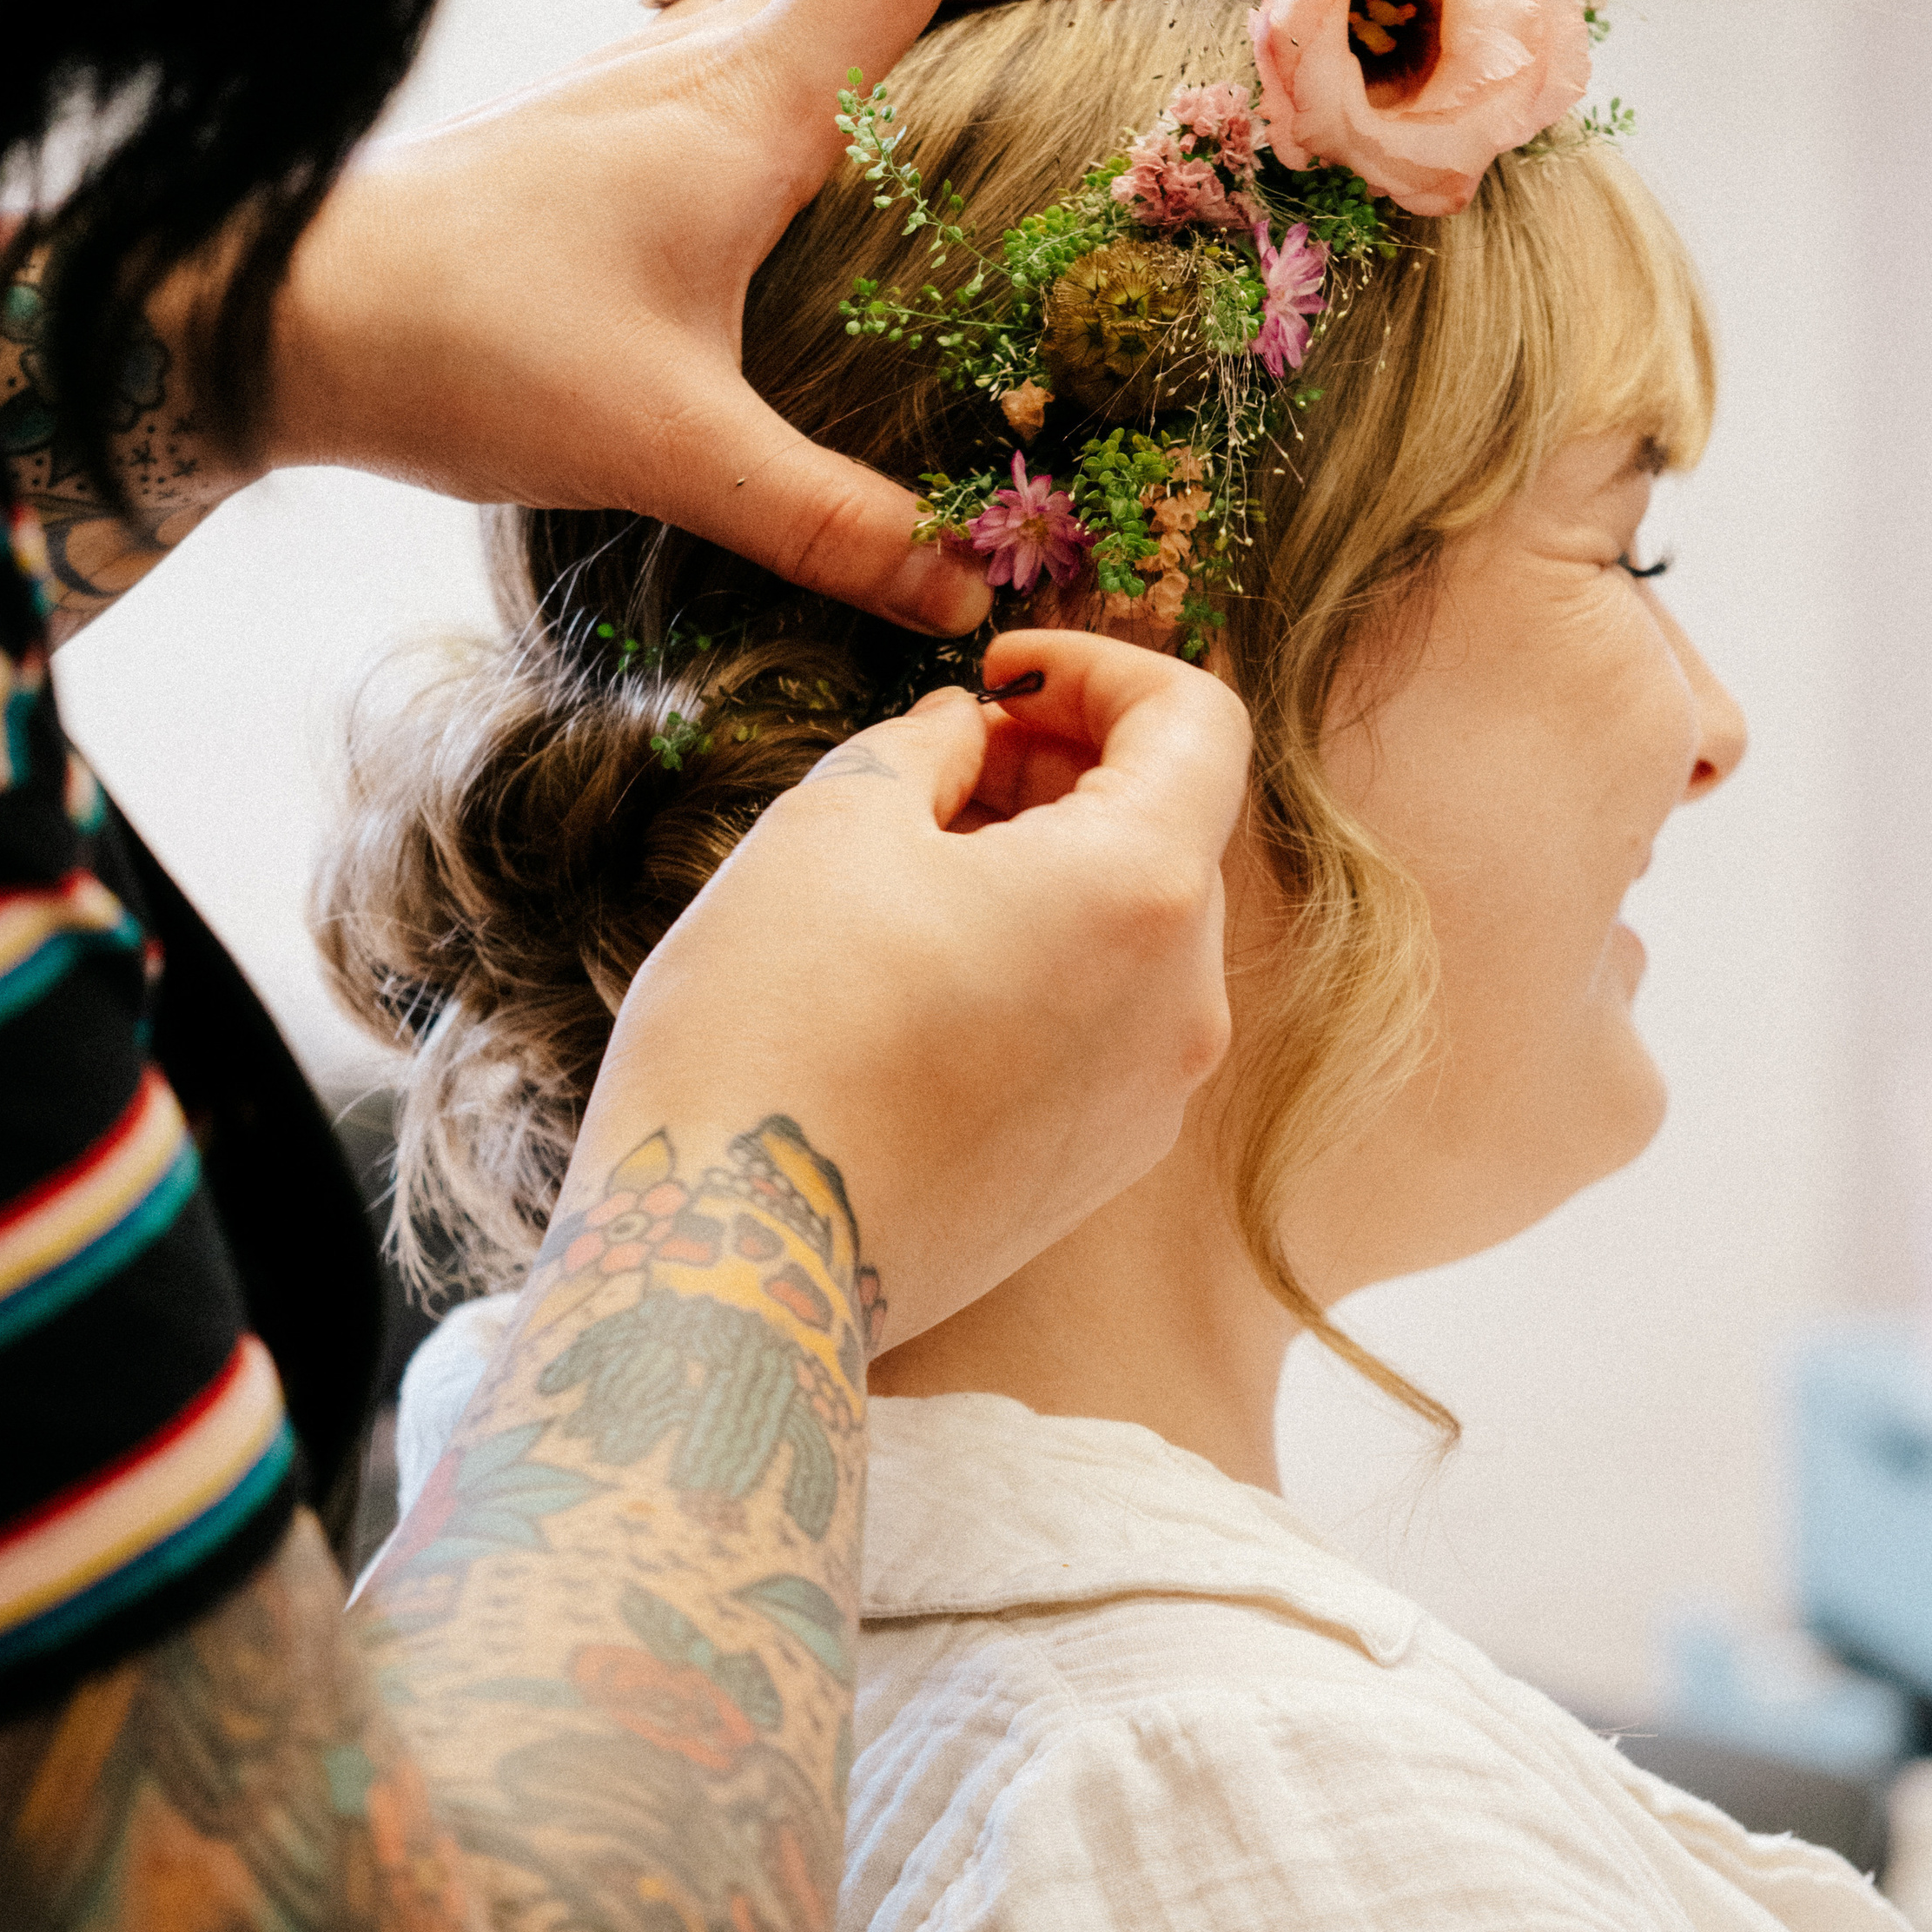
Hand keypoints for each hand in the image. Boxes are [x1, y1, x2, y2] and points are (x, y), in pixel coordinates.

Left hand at [260, 0, 1163, 631]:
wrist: (284, 314)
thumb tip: (963, 601)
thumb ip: (826, 522)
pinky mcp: (595, 121)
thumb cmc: (471, 348)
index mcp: (745, 100)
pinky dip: (823, 16)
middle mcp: (699, 59)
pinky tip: (820, 94)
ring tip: (998, 7)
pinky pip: (741, 19)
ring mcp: (638, 78)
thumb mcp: (669, 446)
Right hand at [578, 630, 1251, 1347]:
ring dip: (1055, 864)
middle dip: (1069, 765)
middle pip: (1173, 827)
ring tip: (918, 868)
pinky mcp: (1102, 1167)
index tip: (1000, 676)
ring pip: (1140, 928)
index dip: (1101, 668)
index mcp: (1142, 892)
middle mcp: (1184, 1002)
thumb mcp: (832, 826)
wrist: (732, 1263)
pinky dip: (1050, 960)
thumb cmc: (774, 1027)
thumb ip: (924, 748)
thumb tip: (967, 735)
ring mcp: (1153, 1098)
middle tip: (944, 765)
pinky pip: (1110, 1020)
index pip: (1198, 723)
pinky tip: (931, 970)